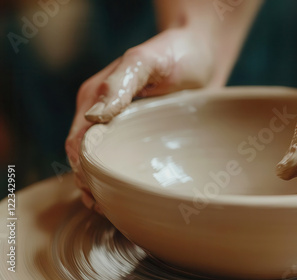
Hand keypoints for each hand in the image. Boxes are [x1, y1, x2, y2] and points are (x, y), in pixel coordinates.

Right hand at [65, 29, 214, 210]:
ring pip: (110, 164)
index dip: (82, 168)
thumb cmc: (176, 53)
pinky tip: (137, 196)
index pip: (77, 142)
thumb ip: (119, 86)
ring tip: (118, 208)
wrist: (206, 54)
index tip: (94, 190)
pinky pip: (134, 162)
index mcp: (96, 98)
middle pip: (89, 158)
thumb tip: (93, 119)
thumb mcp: (146, 62)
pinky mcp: (149, 136)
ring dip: (108, 186)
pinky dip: (129, 180)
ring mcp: (129, 128)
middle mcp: (108, 116)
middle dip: (92, 184)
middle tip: (106, 206)